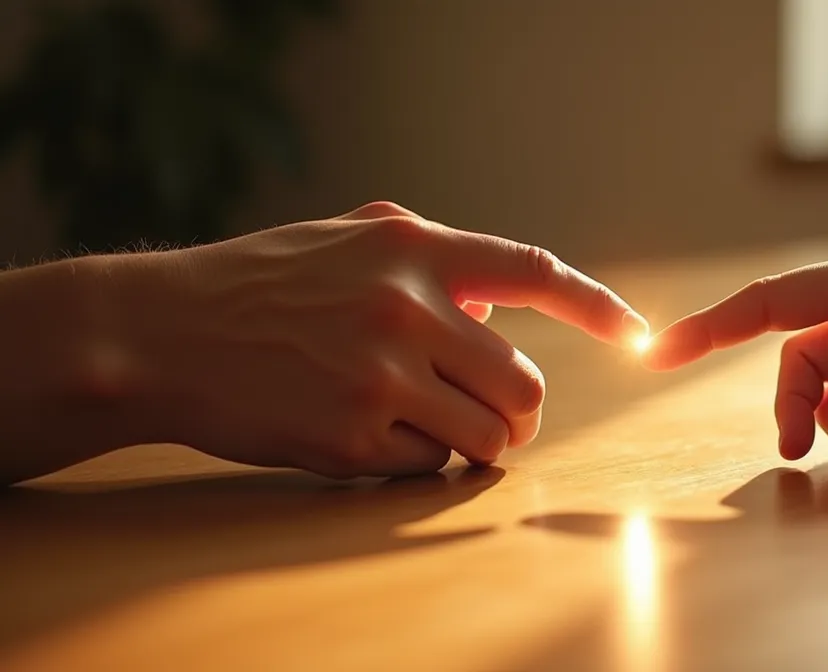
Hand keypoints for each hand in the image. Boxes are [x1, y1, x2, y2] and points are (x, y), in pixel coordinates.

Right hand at [89, 201, 647, 478]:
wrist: (162, 332)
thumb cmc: (260, 282)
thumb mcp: (347, 237)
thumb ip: (427, 252)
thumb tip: (497, 299)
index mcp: (413, 247)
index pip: (535, 271)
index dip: (598, 307)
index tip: (640, 336)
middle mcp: (407, 307)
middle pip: (524, 384)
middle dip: (520, 412)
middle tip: (495, 417)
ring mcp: (381, 374)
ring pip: (488, 435)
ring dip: (477, 444)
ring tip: (433, 429)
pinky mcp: (351, 436)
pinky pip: (428, 466)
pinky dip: (418, 461)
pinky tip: (370, 436)